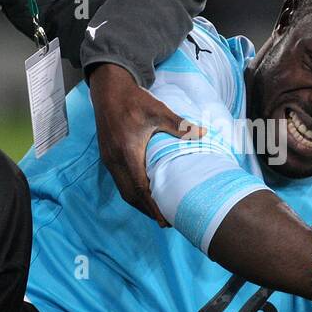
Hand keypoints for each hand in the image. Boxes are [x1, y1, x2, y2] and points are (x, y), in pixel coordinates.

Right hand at [88, 62, 200, 226]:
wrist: (108, 90)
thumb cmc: (134, 100)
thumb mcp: (158, 110)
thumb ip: (180, 125)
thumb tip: (204, 134)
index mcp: (127, 152)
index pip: (140, 188)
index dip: (152, 206)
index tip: (165, 219)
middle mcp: (115, 160)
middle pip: (131, 195)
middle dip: (148, 210)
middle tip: (166, 222)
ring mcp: (109, 160)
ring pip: (124, 191)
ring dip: (139, 204)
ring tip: (157, 213)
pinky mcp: (107, 157)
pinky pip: (120, 182)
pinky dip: (132, 193)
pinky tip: (144, 194)